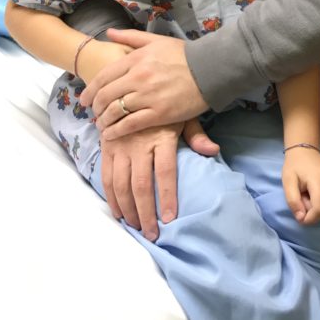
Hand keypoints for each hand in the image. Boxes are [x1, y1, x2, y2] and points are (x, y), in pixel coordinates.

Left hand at [79, 29, 207, 138]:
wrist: (210, 69)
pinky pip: (130, 124)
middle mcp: (138, 77)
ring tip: (102, 126)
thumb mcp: (156, 40)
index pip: (104, 77)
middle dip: (96, 107)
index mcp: (136, 59)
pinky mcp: (159, 113)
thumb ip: (130, 37)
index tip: (84, 100)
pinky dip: (116, 131)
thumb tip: (109, 34)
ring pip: (115, 111)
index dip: (90, 90)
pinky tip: (111, 135)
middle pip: (106, 95)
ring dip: (104, 121)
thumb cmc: (184, 54)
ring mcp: (148, 96)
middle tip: (93, 114)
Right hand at [101, 117, 218, 239]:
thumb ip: (196, 135)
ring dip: (128, 209)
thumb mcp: (183, 114)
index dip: (167, 196)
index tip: (170, 218)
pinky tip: (118, 213)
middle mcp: (139, 143)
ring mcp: (120, 145)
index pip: (165, 171)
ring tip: (137, 227)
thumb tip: (213, 150)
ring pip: (121, 184)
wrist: (131, 86)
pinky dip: (111, 197)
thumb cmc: (164, 105)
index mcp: (161, 136)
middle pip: (141, 184)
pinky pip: (106, 176)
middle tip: (152, 234)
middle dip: (146, 212)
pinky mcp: (107, 147)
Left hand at [282, 148, 319, 224]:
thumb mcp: (287, 182)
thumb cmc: (295, 167)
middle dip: (315, 212)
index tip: (302, 218)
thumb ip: (293, 201)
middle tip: (305, 200)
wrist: (306, 151)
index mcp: (319, 181)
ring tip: (313, 196)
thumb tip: (301, 218)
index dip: (310, 219)